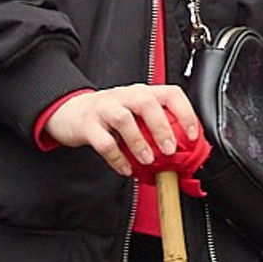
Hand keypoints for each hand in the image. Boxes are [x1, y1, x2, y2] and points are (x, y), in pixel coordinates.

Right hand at [44, 82, 203, 179]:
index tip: (193, 135)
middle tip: (170, 150)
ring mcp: (104, 108)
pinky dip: (117, 158)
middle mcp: (124, 96)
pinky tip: (125, 169)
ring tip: (148, 160)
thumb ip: (154, 126)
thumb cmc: (108, 115)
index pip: (170, 93)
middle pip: (146, 102)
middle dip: (161, 127)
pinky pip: (103, 142)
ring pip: (123, 119)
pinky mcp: (87, 124)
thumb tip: (182, 151)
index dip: (185, 113)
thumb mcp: (134, 114)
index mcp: (141, 93)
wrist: (69, 112)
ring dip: (139, 142)